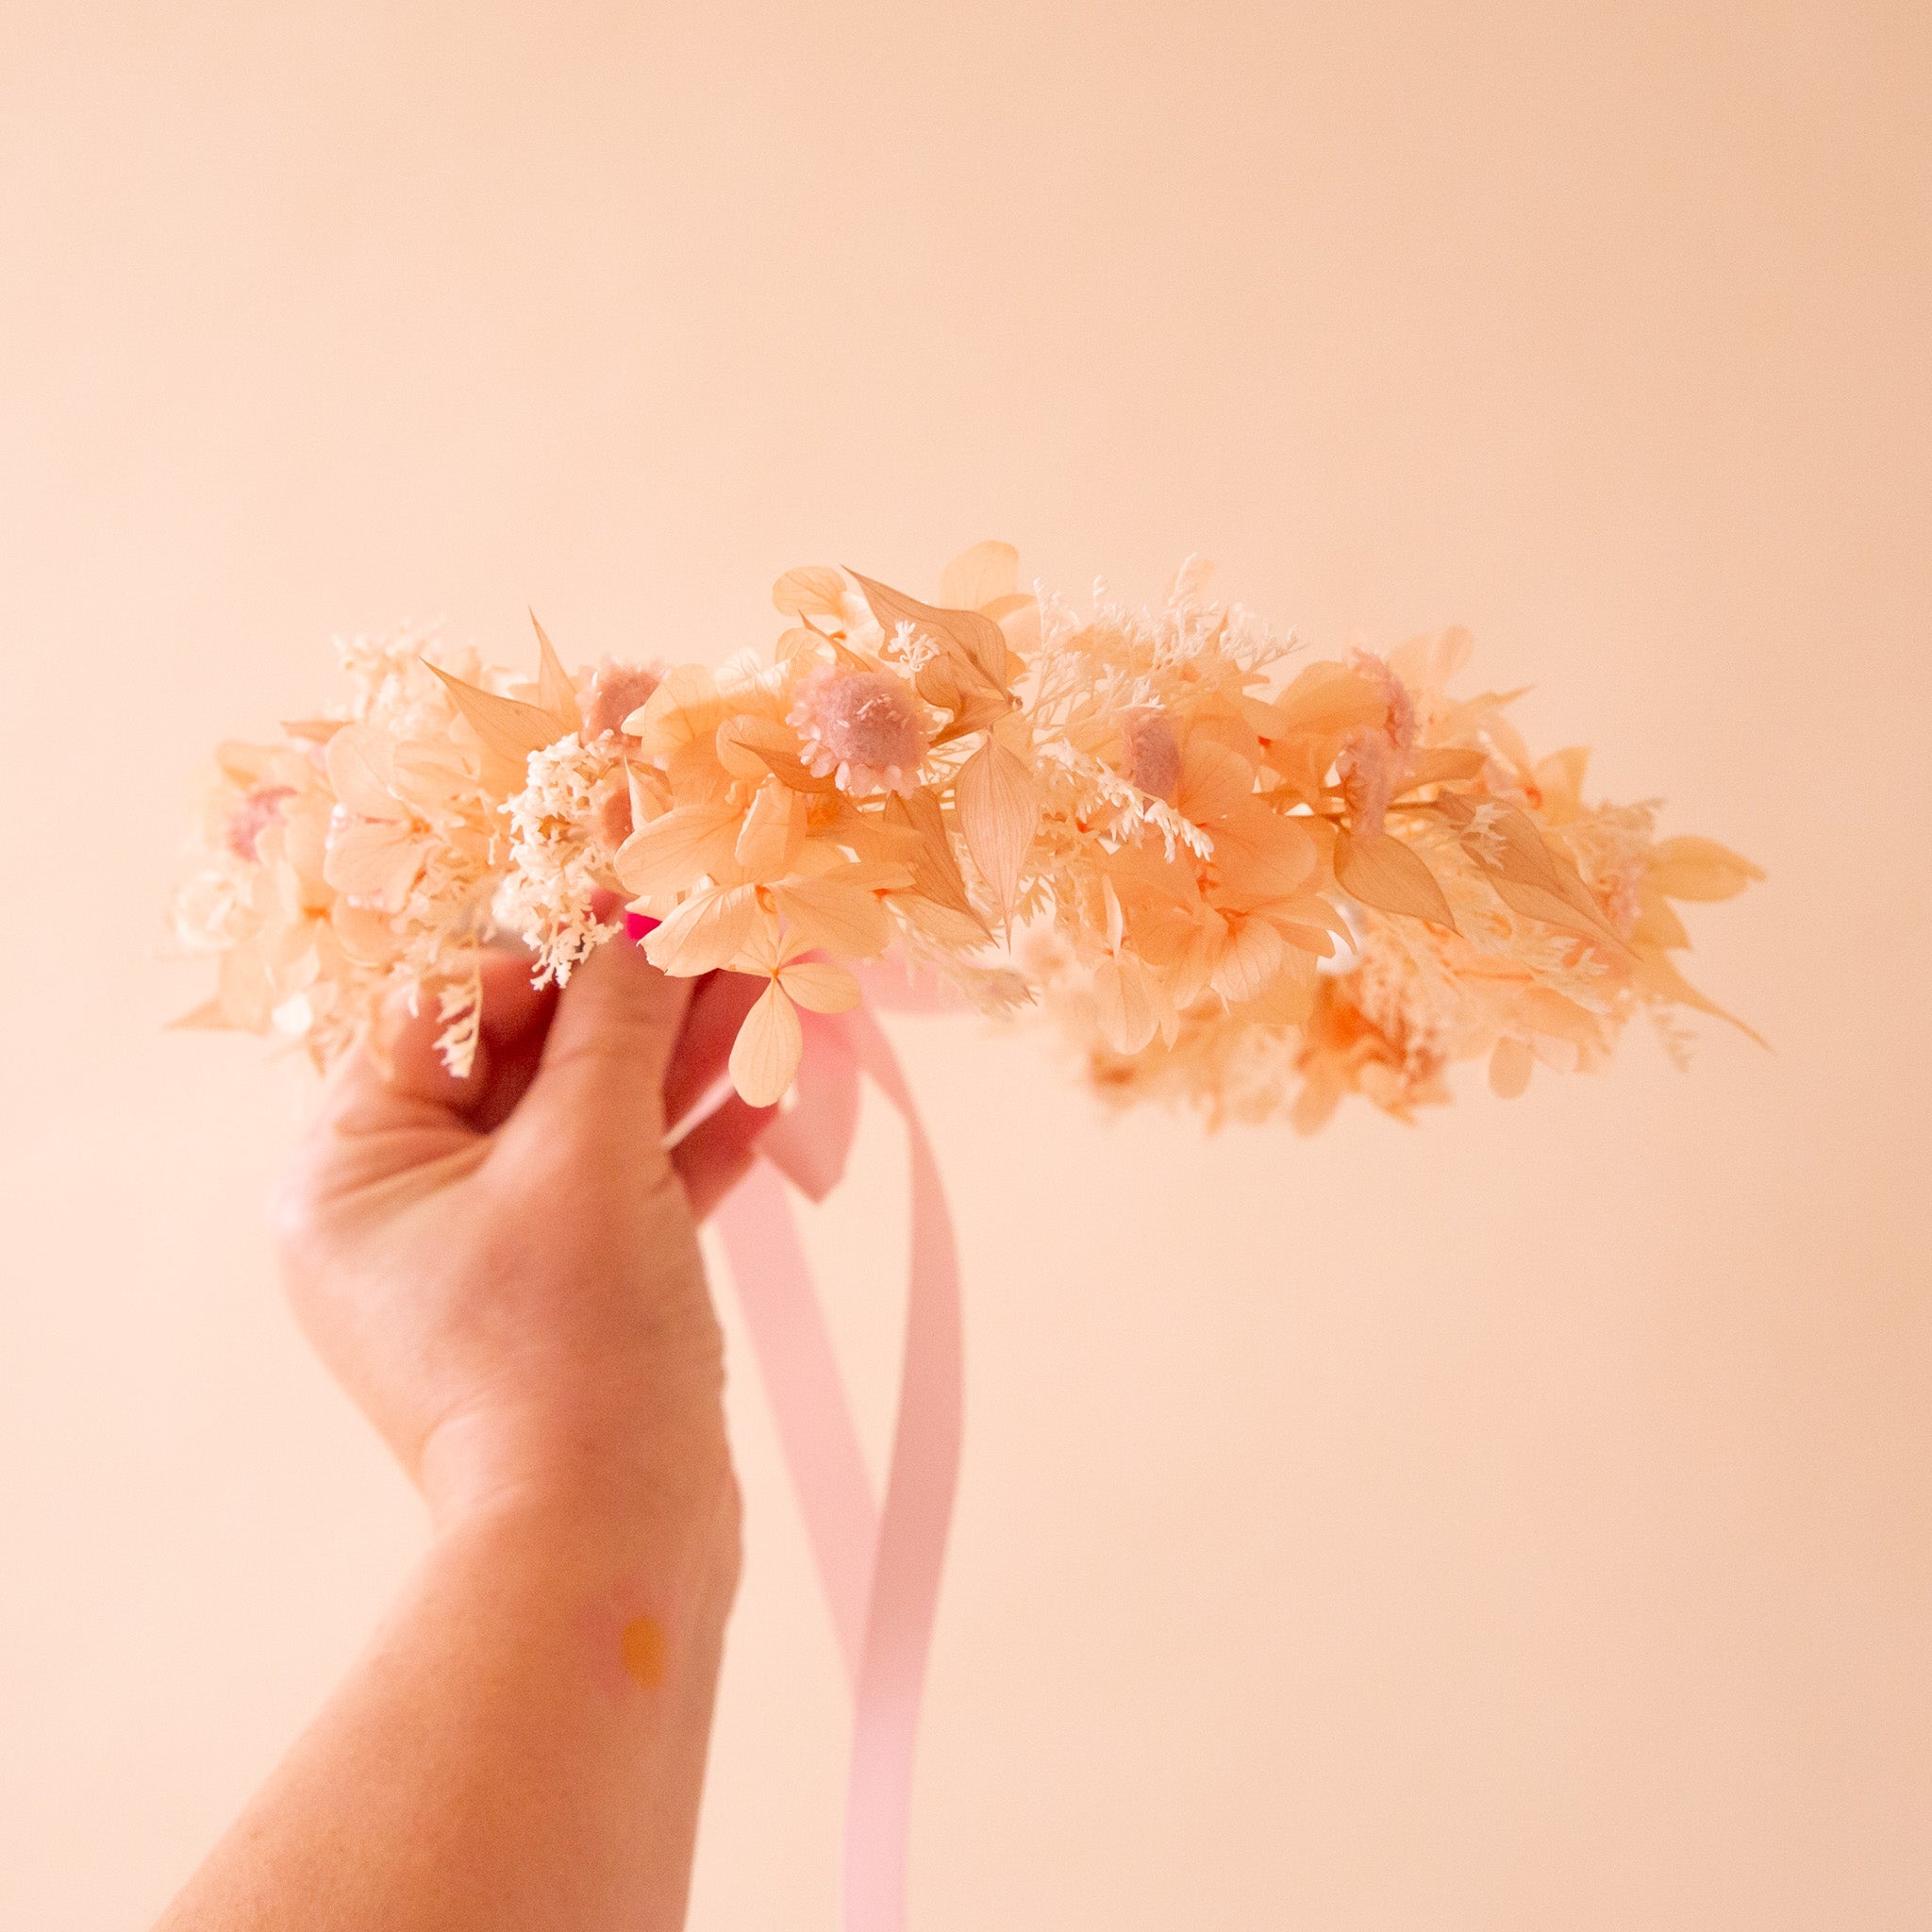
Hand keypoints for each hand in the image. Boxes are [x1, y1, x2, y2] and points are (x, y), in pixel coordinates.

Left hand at [271, 929, 769, 1537]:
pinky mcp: (565, 1300)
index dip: (546, 952)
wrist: (609, 1549)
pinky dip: (687, 1150)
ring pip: (588, 1126)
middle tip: (730, 937)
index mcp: (352, 1170)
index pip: (444, 1011)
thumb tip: (645, 912)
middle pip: (527, 1061)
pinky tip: (765, 1101)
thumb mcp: (589, 1156)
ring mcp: (488, 1260)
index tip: (644, 910)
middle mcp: (403, 1211)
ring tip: (775, 995)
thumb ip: (617, 1021)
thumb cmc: (568, 1346)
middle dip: (637, 1002)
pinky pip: (622, 1196)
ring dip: (680, 1063)